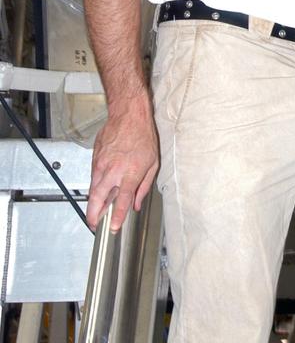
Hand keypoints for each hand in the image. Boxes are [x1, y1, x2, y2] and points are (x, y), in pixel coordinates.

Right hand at [88, 98, 158, 232]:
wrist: (128, 115)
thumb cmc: (143, 136)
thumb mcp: (153, 162)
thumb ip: (144, 186)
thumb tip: (137, 203)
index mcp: (131, 172)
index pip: (123, 200)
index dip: (117, 216)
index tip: (113, 227)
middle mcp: (114, 170)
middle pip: (98, 198)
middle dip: (94, 215)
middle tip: (94, 224)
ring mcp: (102, 164)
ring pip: (92, 189)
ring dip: (92, 203)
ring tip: (95, 212)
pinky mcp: (95, 158)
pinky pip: (93, 177)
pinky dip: (94, 187)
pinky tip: (99, 191)